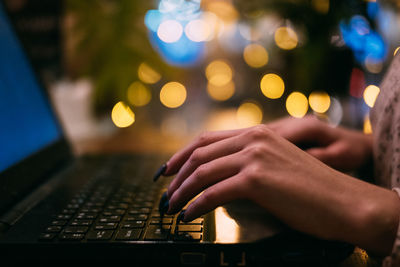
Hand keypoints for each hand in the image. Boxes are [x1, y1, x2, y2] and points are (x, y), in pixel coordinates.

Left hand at [162, 124, 399, 254]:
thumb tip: (219, 175)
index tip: (167, 169)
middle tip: (165, 193)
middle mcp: (253, 138)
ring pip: (203, 172)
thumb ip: (249, 162)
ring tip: (172, 206)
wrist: (344, 201)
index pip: (206, 139)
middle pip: (200, 154)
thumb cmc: (312, 189)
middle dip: (177, 176)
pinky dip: (196, 205)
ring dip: (182, 191)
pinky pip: (214, 192)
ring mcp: (255, 156)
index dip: (181, 154)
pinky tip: (188, 215)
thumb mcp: (277, 164)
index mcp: (257, 133)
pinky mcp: (257, 179)